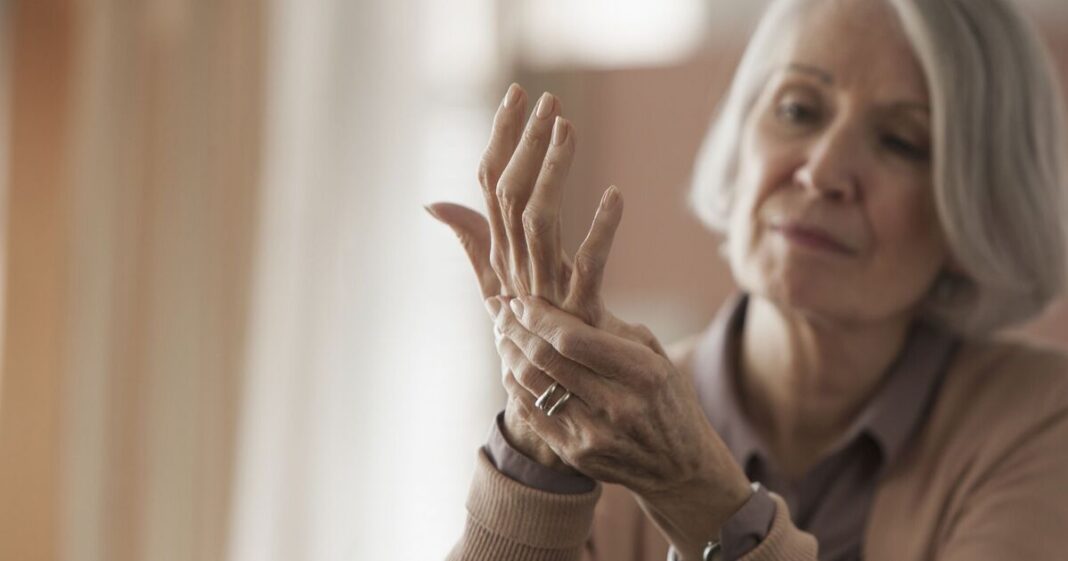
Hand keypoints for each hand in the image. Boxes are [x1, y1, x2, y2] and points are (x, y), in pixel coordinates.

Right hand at [426, 84, 624, 470]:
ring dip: (550, 170)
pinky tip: (616, 196)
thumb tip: (436, 202)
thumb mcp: (502, 291)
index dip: (499, 138)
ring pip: (535, 221)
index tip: (516, 94)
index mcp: (500, 262)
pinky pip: (586, 270)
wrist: (558, 418)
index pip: (490, 186)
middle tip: (540, 97)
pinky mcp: (578, 319)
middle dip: (519, 141)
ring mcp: (543, 297)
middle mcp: (513, 274)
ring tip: (566, 127)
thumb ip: (474, 242)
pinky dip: (601, 231)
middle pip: (506, 196)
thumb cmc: (536, 350)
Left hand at [492, 296, 752, 559]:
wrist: (679, 467)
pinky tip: (510, 366)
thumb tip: (564, 293)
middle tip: (499, 308)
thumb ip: (614, 331)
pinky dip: (514, 384)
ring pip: (531, 384)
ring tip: (502, 333)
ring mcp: (594, 434)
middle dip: (514, 327)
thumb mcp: (656, 358)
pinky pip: (531, 412)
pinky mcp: (576, 454)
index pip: (572, 338)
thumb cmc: (667, 399)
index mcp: (642, 373)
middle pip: (545, 359)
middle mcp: (617, 406)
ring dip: (509, 353)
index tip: (521, 300)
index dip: (539, 316)